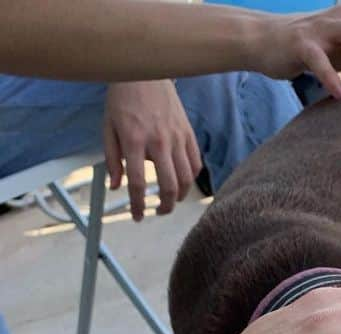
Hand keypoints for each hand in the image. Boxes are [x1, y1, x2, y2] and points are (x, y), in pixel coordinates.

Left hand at [103, 81, 201, 221]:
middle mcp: (159, 142)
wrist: (144, 72)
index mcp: (134, 140)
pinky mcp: (188, 134)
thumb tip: (116, 187)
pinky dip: (191, 178)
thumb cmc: (122, 99)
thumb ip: (111, 159)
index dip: (137, 204)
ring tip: (171, 200)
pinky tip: (182, 181)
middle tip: (158, 212)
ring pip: (186, 179)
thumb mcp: (108, 127)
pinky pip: (195, 164)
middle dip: (165, 206)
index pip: (137, 182)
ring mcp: (177, 138)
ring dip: (180, 196)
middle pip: (169, 186)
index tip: (137, 216)